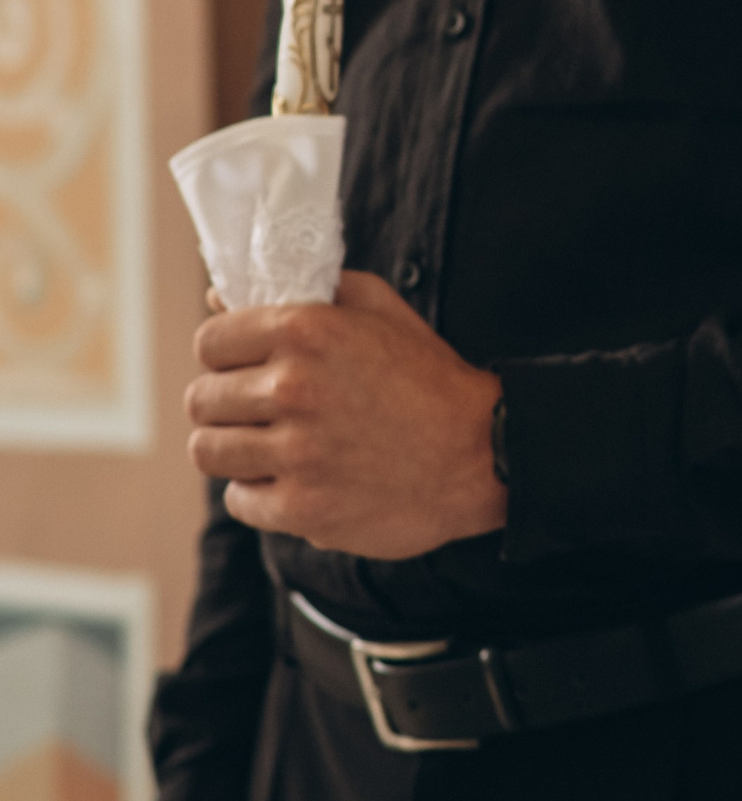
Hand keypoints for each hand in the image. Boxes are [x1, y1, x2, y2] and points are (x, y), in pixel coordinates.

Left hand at [187, 270, 504, 558]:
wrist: (482, 454)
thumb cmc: (429, 379)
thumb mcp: (381, 310)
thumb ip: (307, 292)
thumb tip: (223, 300)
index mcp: (306, 330)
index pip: (210, 342)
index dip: (223, 354)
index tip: (240, 367)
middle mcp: (293, 388)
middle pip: (201, 399)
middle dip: (224, 403)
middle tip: (255, 411)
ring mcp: (296, 453)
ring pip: (208, 451)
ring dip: (233, 449)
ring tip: (266, 447)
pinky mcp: (302, 508)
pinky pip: (238, 500)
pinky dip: (257, 492)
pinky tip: (290, 480)